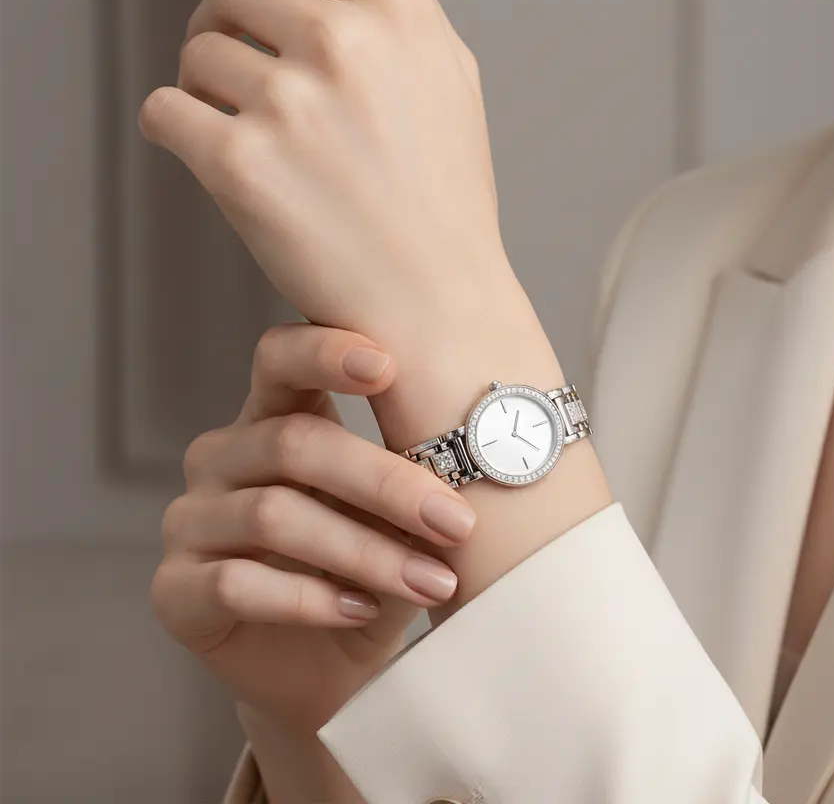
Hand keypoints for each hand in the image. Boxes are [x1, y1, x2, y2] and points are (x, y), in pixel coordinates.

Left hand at [138, 0, 516, 360]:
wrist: (438, 306)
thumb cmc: (442, 202)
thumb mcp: (446, 82)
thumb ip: (388, 12)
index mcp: (402, 11)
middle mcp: (347, 43)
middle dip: (230, 27)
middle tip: (248, 80)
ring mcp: (293, 103)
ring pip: (197, 54)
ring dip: (211, 90)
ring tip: (257, 141)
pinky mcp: (241, 165)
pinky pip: (165, 113)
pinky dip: (180, 132)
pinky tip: (222, 164)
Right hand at [150, 321, 477, 735]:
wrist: (329, 671)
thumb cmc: (370, 571)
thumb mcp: (397, 520)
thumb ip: (411, 484)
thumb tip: (469, 471)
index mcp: (272, 417)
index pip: (280, 359)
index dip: (325, 353)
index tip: (386, 365)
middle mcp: (221, 456)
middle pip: (294, 443)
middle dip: (385, 483)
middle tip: (456, 522)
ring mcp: (189, 521)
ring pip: (273, 515)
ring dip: (365, 551)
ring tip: (432, 582)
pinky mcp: (174, 591)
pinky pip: (237, 583)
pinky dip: (310, 599)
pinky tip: (361, 610)